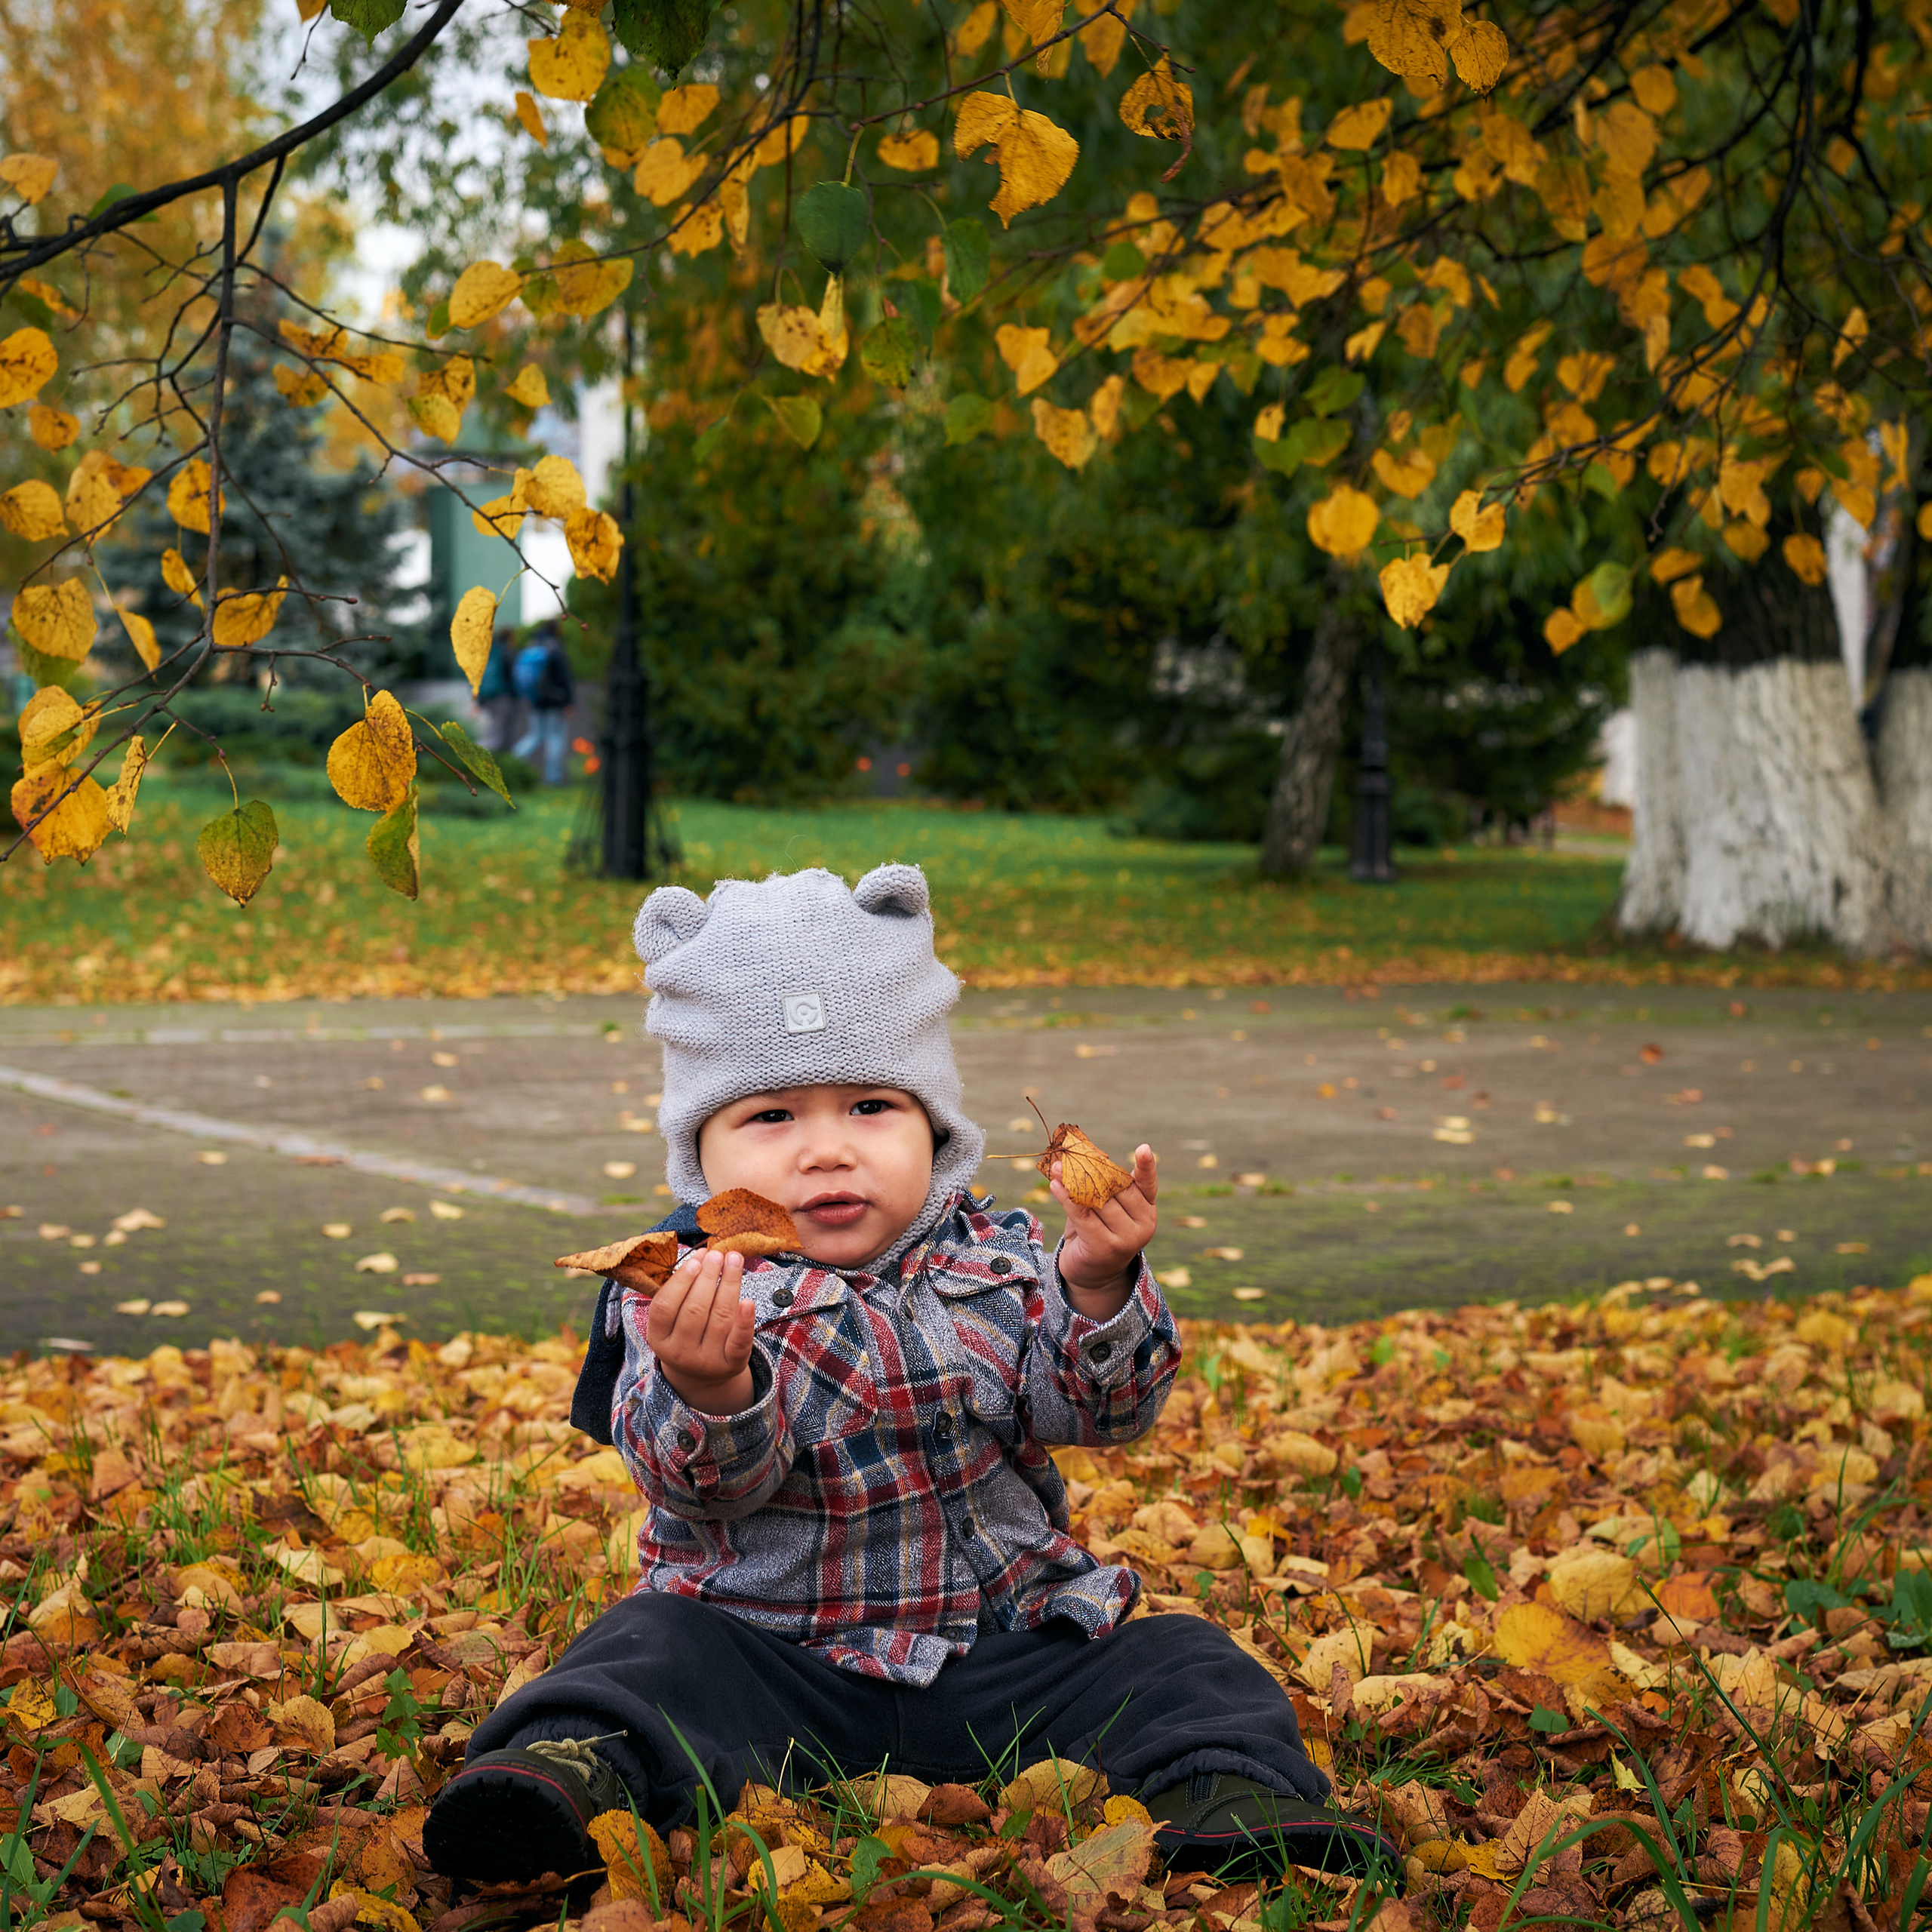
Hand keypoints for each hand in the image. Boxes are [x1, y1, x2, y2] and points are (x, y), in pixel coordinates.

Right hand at [646, 1249, 757, 1415]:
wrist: (704, 1374)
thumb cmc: (688, 1333)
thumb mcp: (674, 1319)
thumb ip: (683, 1290)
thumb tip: (703, 1255)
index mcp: (659, 1338)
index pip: (665, 1306)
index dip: (681, 1280)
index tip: (697, 1259)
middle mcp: (679, 1353)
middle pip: (694, 1309)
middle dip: (708, 1277)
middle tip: (718, 1255)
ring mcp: (705, 1361)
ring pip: (719, 1317)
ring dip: (729, 1284)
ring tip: (734, 1260)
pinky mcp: (731, 1363)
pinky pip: (738, 1342)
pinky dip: (745, 1321)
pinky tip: (748, 1301)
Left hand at [1052, 1144, 1157, 1314]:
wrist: (1093, 1274)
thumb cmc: (1098, 1231)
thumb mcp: (1106, 1208)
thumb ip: (1102, 1186)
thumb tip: (1080, 1157)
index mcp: (1147, 1208)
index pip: (1148, 1184)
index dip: (1146, 1166)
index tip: (1143, 1148)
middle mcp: (1143, 1224)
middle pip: (1116, 1188)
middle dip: (1091, 1169)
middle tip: (1070, 1156)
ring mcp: (1126, 1238)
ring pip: (1097, 1200)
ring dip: (1072, 1182)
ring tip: (1057, 1168)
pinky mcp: (1104, 1248)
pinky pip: (1082, 1215)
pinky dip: (1066, 1197)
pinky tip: (1055, 1185)